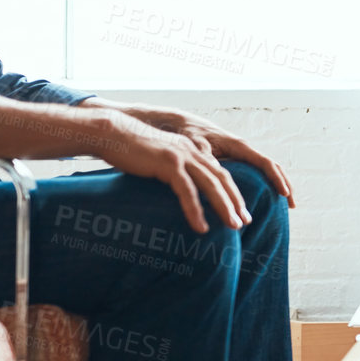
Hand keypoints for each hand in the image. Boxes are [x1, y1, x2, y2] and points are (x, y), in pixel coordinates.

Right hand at [90, 110, 253, 234]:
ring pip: (211, 184)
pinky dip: (195, 211)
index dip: (233, 192)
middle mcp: (192, 152)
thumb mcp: (160, 159)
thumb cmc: (133, 150)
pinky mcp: (168, 163)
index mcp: (193, 151)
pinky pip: (186, 191)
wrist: (113, 133)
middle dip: (236, 202)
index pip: (221, 173)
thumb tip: (179, 188)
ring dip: (224, 207)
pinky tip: (201, 227)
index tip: (242, 211)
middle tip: (245, 222)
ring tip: (233, 226)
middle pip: (222, 179)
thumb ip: (174, 170)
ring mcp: (181, 156)